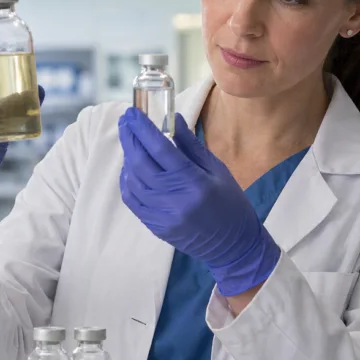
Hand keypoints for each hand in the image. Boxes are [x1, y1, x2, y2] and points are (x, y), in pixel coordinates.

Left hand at [118, 109, 279, 296]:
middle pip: (141, 163)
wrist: (233, 246)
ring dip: (128, 158)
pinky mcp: (155, 226)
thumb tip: (172, 118)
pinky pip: (132, 200)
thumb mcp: (217, 170)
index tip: (132, 113)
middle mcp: (175, 199)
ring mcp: (162, 215)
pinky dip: (127, 181)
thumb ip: (191, 145)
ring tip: (130, 141)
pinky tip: (130, 168)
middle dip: (130, 138)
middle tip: (126, 121)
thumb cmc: (230, 203)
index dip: (143, 128)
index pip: (160, 149)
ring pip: (133, 180)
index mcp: (194, 182)